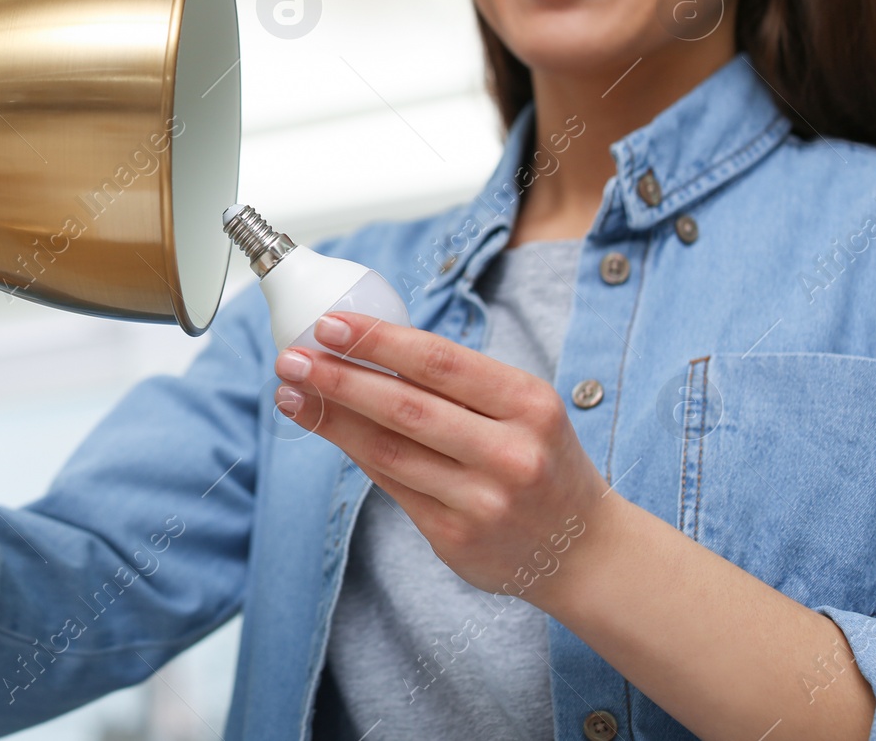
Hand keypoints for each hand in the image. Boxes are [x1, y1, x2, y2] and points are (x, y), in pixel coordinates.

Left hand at [272, 312, 618, 607]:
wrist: (584, 551)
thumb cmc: (542, 462)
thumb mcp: (525, 410)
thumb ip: (459, 384)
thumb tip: (366, 348)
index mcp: (529, 404)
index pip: (440, 362)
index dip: (378, 340)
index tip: (329, 324)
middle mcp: (510, 452)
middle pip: (405, 407)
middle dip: (339, 378)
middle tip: (292, 358)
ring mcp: (482, 500)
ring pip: (388, 450)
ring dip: (331, 418)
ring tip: (291, 393)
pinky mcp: (455, 537)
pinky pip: (392, 485)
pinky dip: (354, 453)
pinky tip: (326, 429)